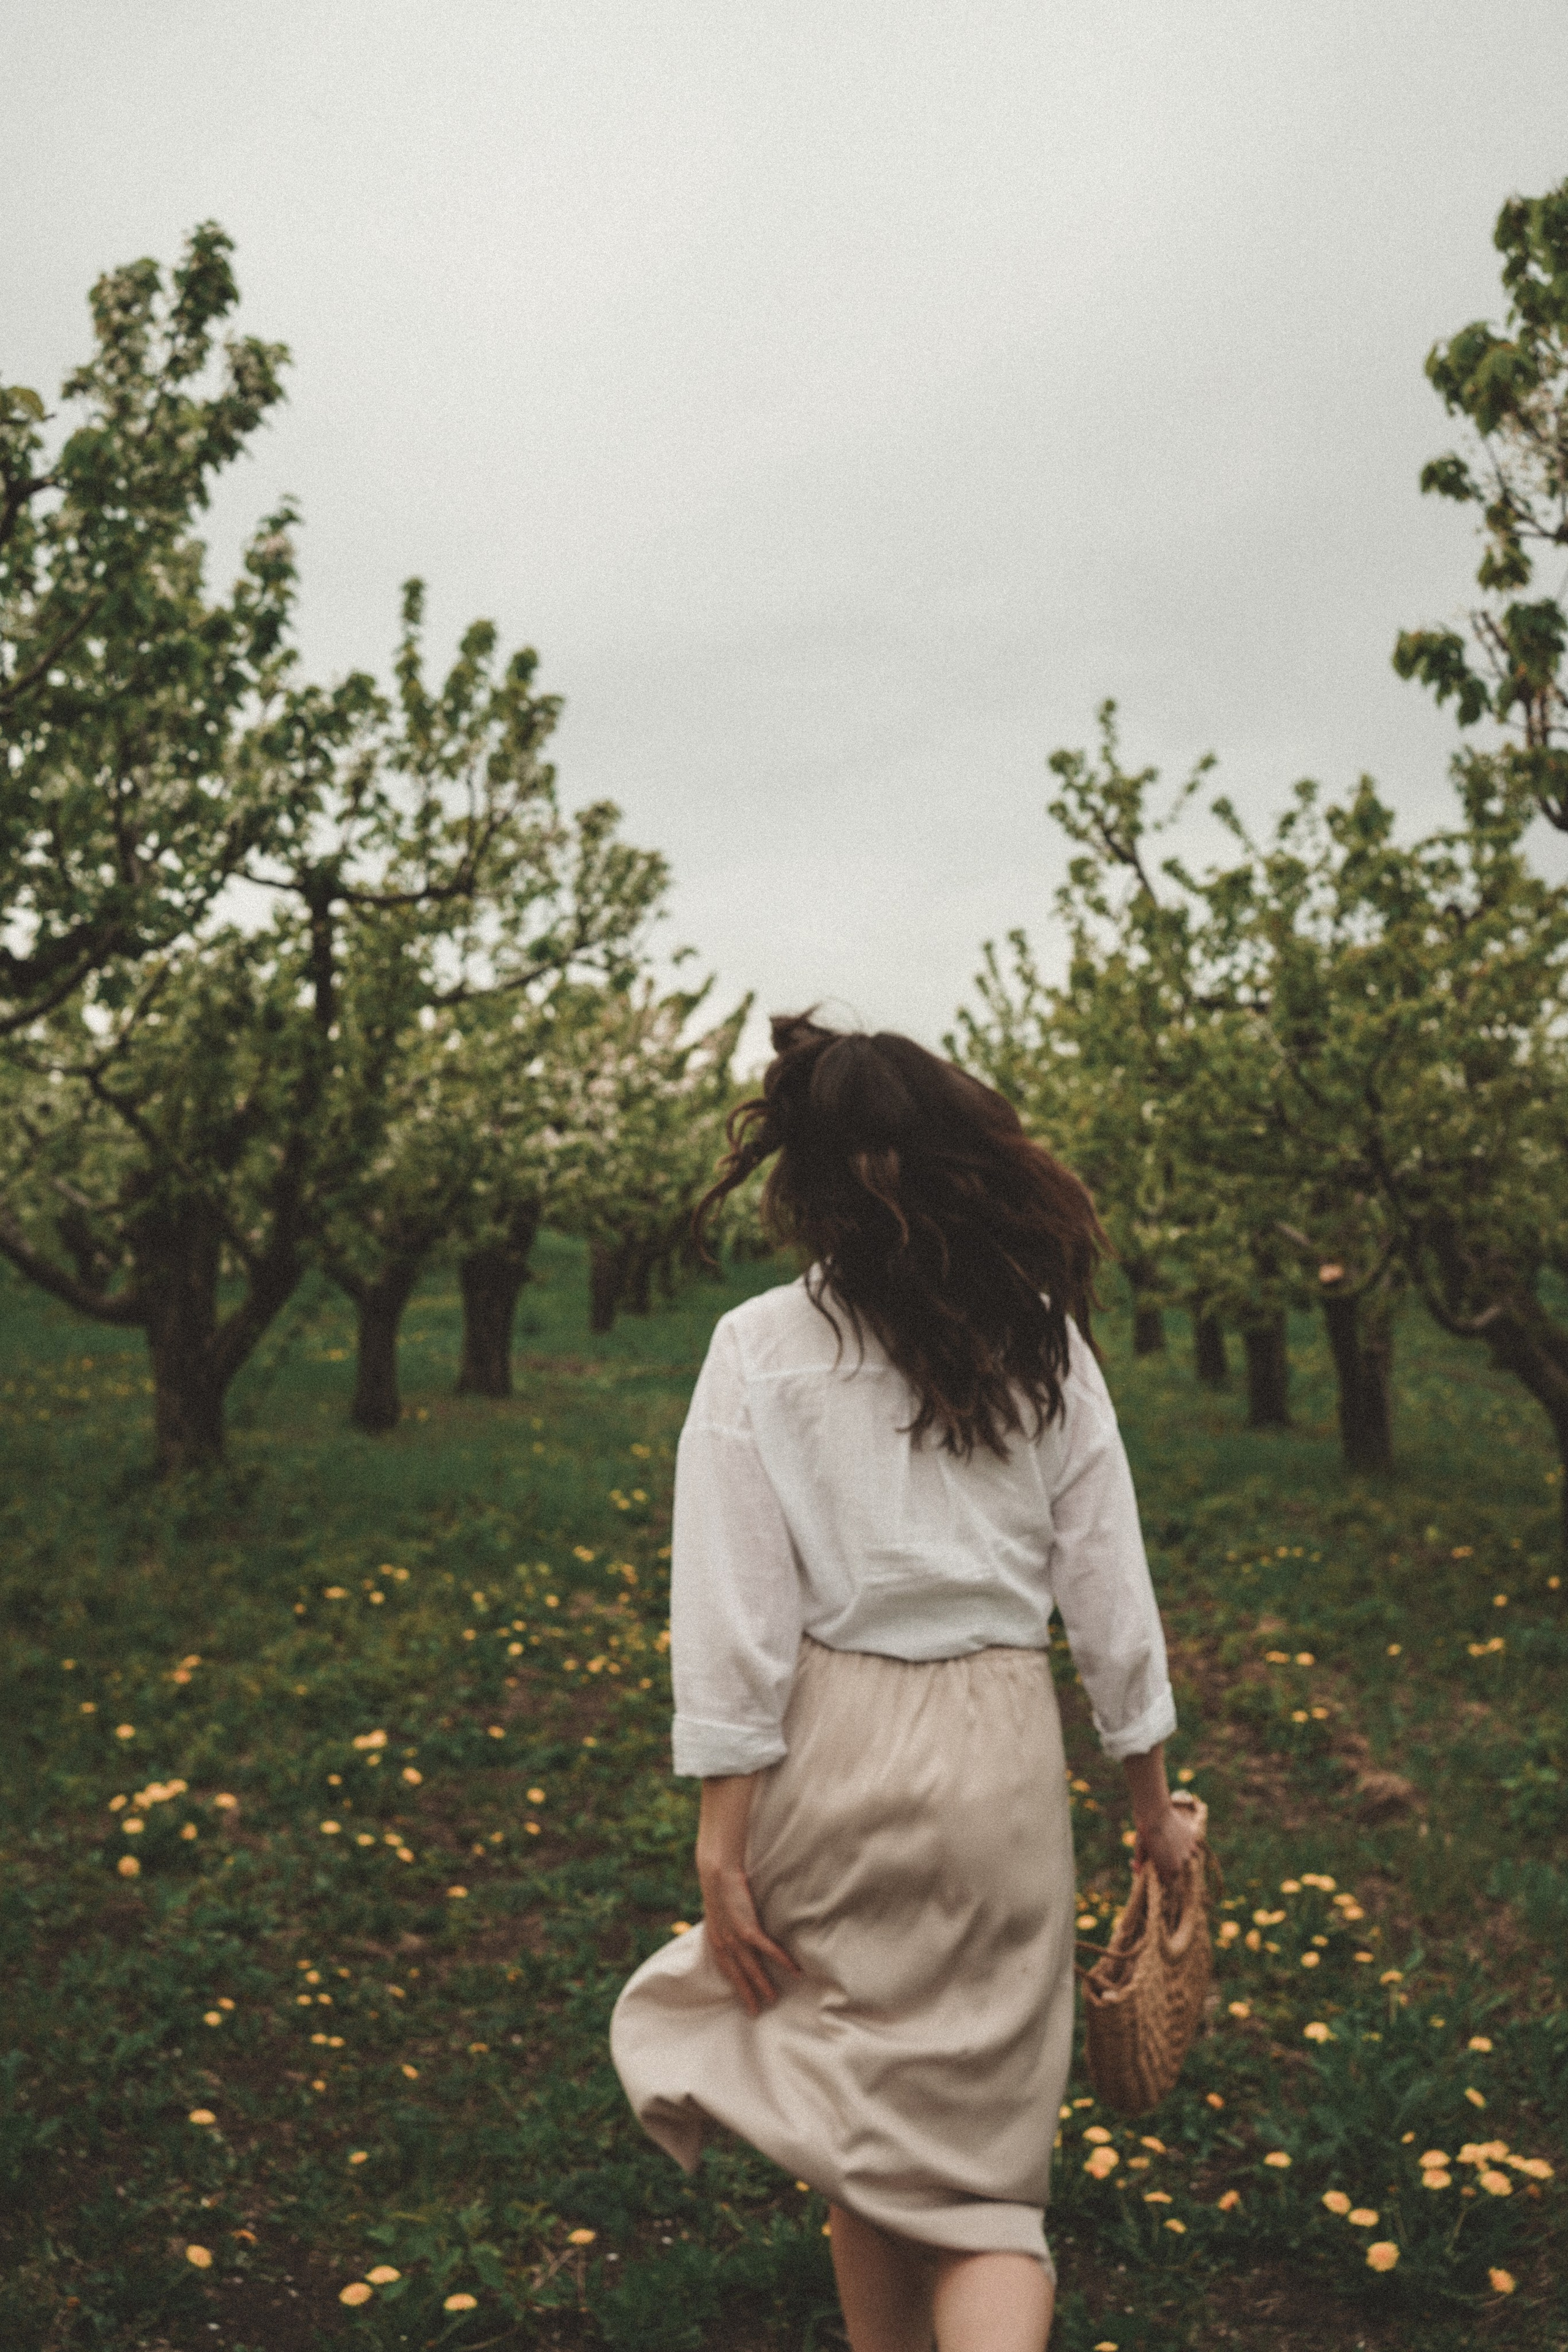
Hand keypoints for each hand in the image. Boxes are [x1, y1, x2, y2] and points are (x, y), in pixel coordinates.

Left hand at [696, 1854, 799, 2016]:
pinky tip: (792, 1969)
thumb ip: (725, 1923)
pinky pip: (766, 1949)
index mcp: (715, 1938)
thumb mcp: (718, 1909)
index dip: (734, 1984)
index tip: (743, 1997)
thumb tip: (735, 1929)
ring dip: (762, 1983)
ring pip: (751, 1967)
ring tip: (773, 1998)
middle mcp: (723, 1942)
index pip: (725, 1968)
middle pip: (736, 1974)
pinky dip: (780, 1960)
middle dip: (746, 1993)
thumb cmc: (720, 1886)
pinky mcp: (747, 1926)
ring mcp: (734, 1936)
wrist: (718, 1871)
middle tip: (756, 2011)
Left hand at [1134, 1797, 1203, 1884]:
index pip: (1168, 1883)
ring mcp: (1190, 1849)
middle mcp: (1183, 1862)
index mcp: (1170, 1869)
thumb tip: (1137, 1872)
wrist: (1155, 1812)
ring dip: (1179, 1855)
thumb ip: (1140, 1863)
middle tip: (1160, 1856)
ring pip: (1186, 1858)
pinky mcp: (1193, 1837)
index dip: (1161, 1878)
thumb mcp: (1140, 1849)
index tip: (1155, 1872)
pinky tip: (1176, 1837)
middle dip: (1169, 1867)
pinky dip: (1186, 1844)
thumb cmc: (1145, 1833)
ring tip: (1169, 1846)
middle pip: (1177, 1871)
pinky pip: (1191, 1845)